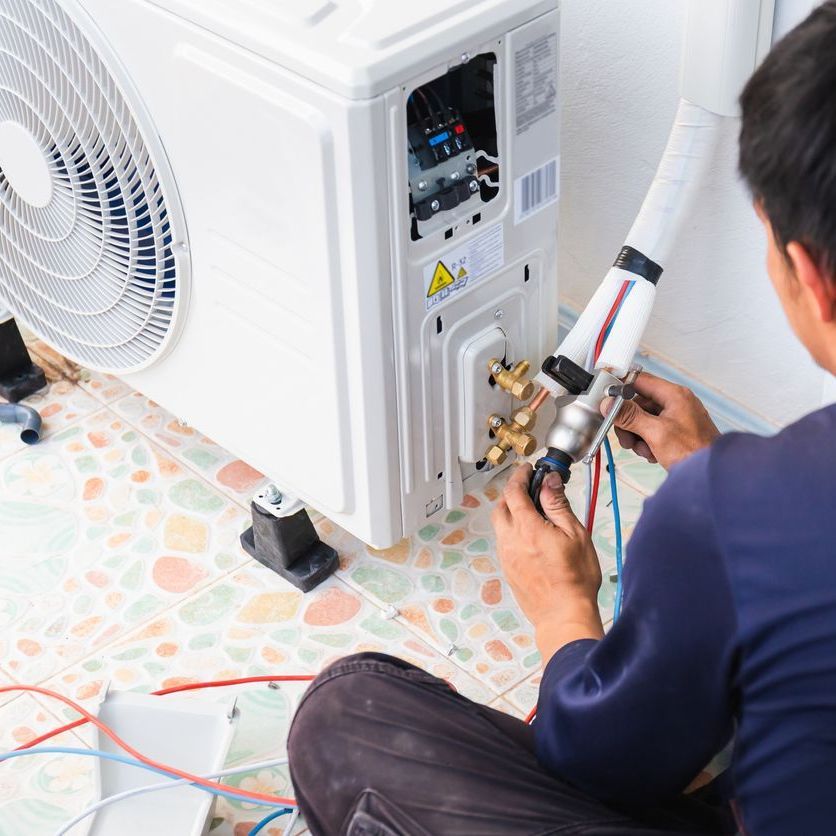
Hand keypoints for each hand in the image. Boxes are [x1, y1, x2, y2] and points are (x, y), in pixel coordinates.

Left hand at [492, 464, 603, 662]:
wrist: (563, 615)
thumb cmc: (575, 579)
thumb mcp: (575, 534)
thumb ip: (558, 505)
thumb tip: (549, 482)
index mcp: (527, 528)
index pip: (514, 492)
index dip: (520, 476)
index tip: (528, 470)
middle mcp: (511, 540)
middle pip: (501, 506)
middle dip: (512, 493)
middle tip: (529, 489)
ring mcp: (506, 556)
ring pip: (501, 525)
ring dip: (512, 513)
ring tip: (533, 513)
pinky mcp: (508, 569)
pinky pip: (504, 542)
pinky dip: (513, 531)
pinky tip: (531, 536)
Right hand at [601, 372, 719, 469]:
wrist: (710, 474)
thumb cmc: (694, 452)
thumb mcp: (655, 432)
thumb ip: (630, 416)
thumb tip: (610, 404)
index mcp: (674, 395)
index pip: (639, 381)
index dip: (621, 390)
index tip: (609, 402)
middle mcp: (676, 402)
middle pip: (638, 404)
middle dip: (629, 423)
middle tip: (627, 437)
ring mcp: (676, 417)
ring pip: (643, 419)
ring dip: (637, 436)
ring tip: (644, 449)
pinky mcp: (675, 431)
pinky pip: (652, 430)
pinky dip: (647, 442)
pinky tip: (652, 453)